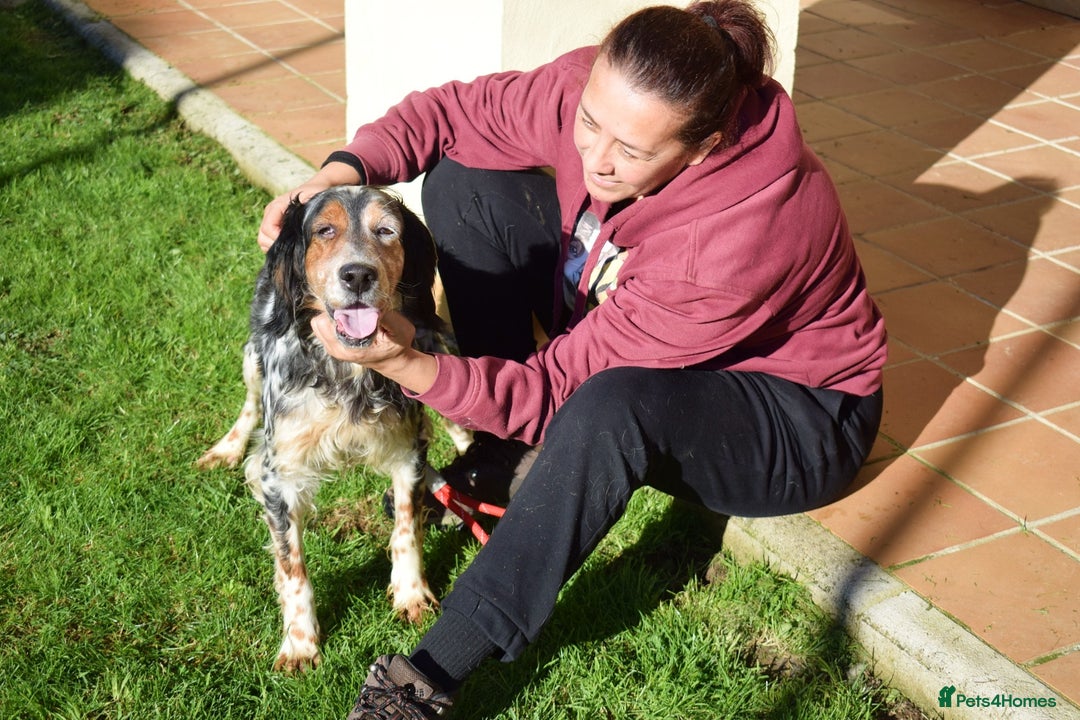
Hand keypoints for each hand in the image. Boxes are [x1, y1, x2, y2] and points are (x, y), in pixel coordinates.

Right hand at [256, 161, 364, 251]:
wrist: (315, 189)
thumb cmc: (314, 191)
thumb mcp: (313, 193)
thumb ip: (308, 197)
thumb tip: (304, 200)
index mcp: (275, 207)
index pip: (267, 228)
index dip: (277, 239)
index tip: (293, 243)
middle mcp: (270, 215)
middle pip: (262, 237)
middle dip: (275, 246)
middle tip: (293, 250)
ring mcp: (272, 222)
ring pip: (264, 242)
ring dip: (276, 248)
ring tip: (293, 250)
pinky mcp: (277, 228)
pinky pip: (271, 243)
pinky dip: (279, 248)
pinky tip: (293, 248)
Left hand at [310, 311, 437, 393]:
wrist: (393, 361)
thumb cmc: (397, 345)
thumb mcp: (401, 330)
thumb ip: (386, 317)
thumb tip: (371, 303)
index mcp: (351, 348)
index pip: (333, 321)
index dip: (342, 307)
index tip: (355, 303)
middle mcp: (337, 349)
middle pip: (320, 321)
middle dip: (336, 310)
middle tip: (354, 308)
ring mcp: (332, 348)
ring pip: (318, 323)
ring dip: (333, 315)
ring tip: (352, 314)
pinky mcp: (332, 345)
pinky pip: (321, 327)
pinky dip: (332, 320)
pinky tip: (349, 319)